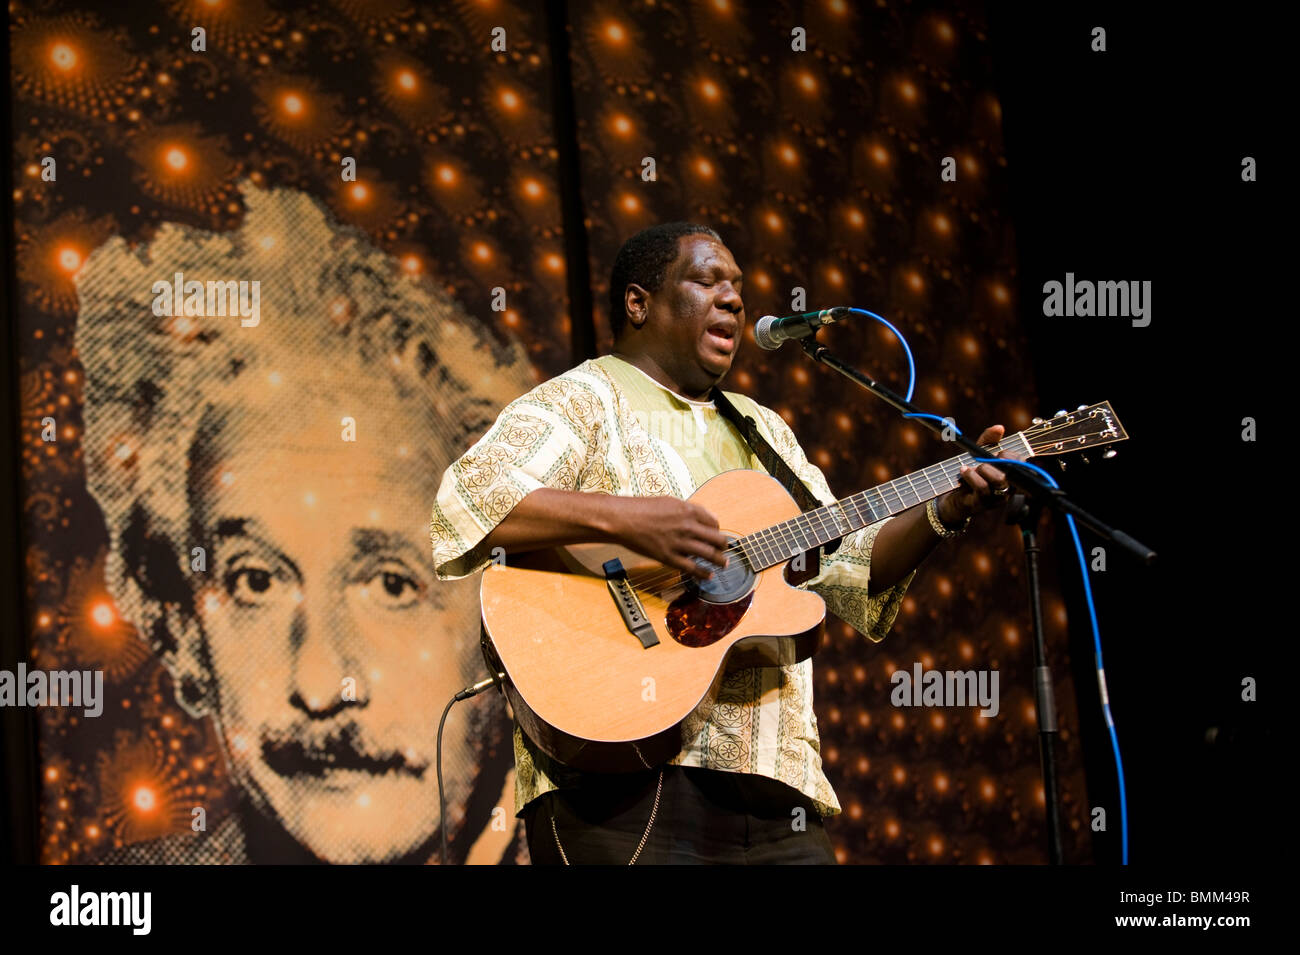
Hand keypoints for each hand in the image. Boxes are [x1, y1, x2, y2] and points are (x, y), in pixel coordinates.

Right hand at [605, 496, 728, 580]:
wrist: (623, 519)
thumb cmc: (642, 508)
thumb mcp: (670, 502)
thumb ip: (687, 510)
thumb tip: (701, 517)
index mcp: (689, 511)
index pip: (714, 523)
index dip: (717, 531)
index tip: (717, 535)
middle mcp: (688, 527)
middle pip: (716, 539)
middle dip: (723, 546)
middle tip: (725, 551)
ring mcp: (680, 543)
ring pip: (709, 555)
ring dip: (719, 561)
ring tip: (724, 564)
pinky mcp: (669, 557)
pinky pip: (692, 568)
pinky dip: (703, 573)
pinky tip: (708, 575)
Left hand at [937, 425, 1009, 524]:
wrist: (953, 497)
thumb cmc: (972, 474)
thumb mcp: (979, 453)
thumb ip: (989, 439)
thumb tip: (999, 427)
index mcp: (1011, 476)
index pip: (1021, 464)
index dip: (1011, 456)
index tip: (998, 452)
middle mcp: (1008, 488)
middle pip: (1011, 472)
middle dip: (996, 461)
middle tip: (983, 460)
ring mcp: (997, 498)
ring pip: (999, 480)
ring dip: (983, 468)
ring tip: (972, 467)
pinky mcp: (983, 504)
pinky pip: (983, 488)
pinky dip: (971, 476)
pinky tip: (964, 470)